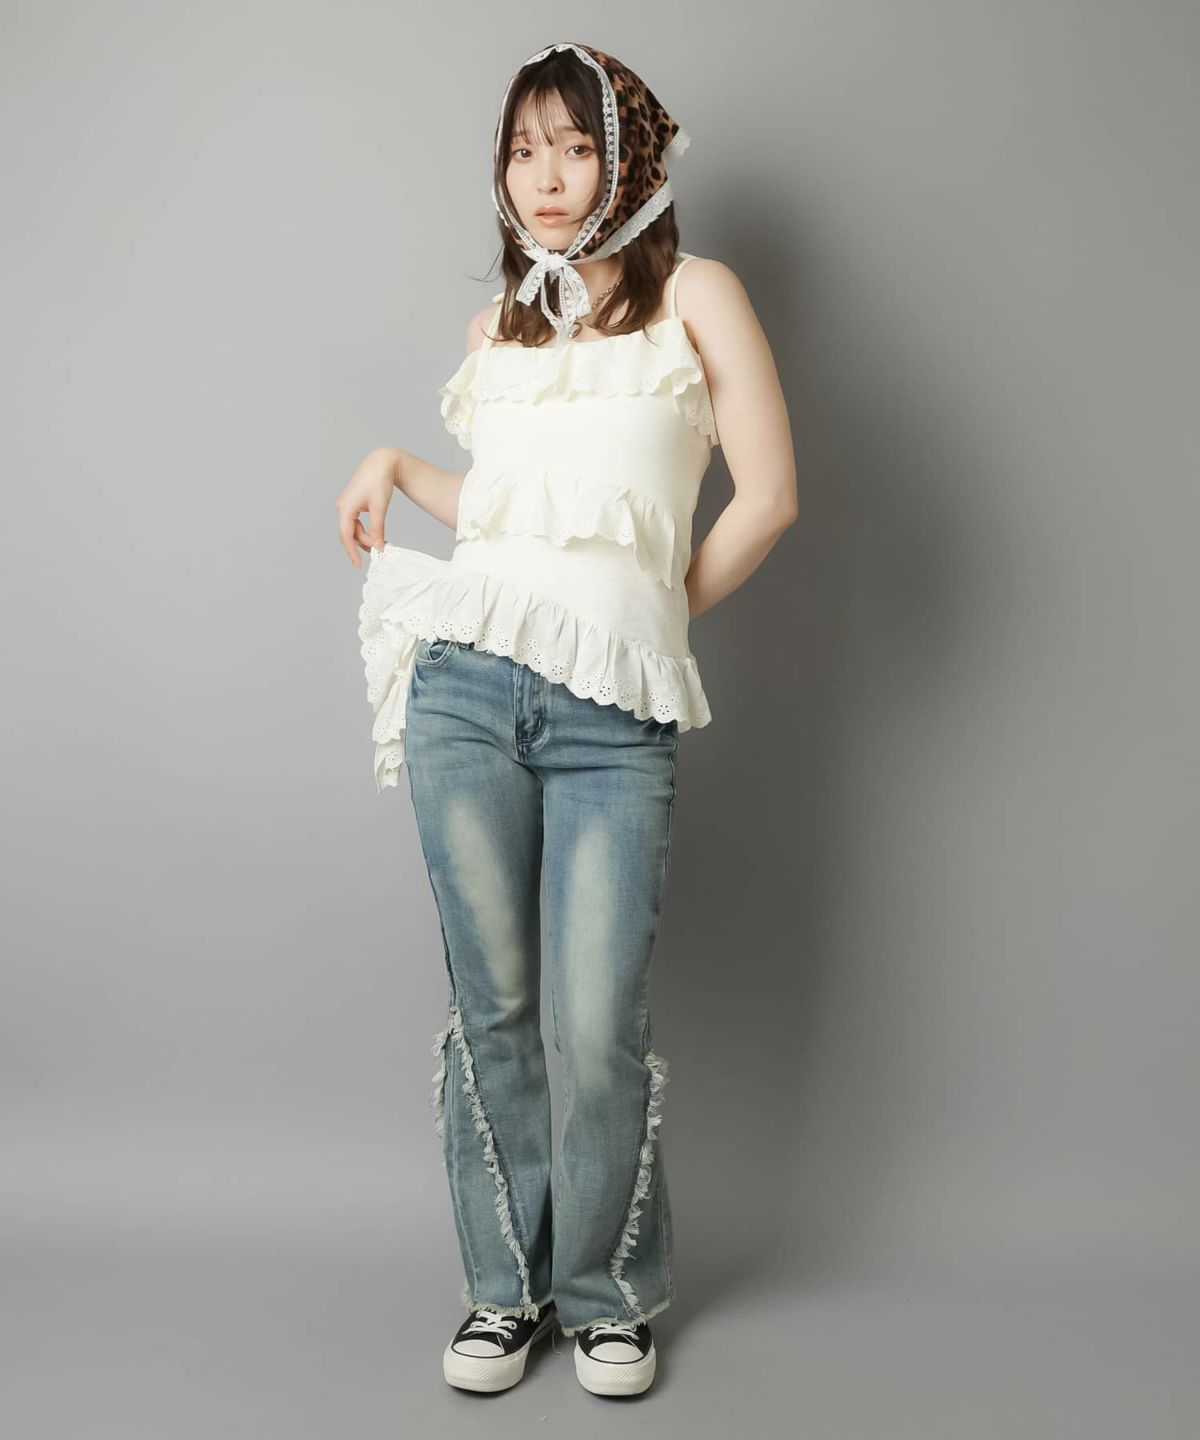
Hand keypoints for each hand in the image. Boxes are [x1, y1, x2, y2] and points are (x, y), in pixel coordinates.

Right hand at [336, 449, 397, 566]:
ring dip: (367, 537)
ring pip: (354, 529)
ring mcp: (346, 506)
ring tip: (384, 542)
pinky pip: (356, 523)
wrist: (381, 463)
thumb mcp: (380, 508)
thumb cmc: (379, 482)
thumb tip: (378, 547)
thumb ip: (377, 529)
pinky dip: (366, 530)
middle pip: (351, 534)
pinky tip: (377, 534)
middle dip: (365, 544)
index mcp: (345, 508)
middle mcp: (342, 507)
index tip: (358, 564)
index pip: (346, 536)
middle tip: (382, 549)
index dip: (351, 552)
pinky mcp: (352, 505)